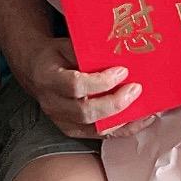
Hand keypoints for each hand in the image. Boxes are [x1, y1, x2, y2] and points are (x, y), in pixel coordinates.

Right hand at [17, 36, 141, 139]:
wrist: (35, 70)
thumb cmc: (55, 56)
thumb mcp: (65, 45)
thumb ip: (85, 50)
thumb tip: (117, 51)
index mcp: (48, 78)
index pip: (75, 86)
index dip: (100, 82)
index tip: (122, 72)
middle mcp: (52, 104)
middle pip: (85, 112)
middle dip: (115, 103)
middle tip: (136, 89)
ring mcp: (61, 120)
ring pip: (94, 128)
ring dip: (123, 120)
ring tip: (145, 109)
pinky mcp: (71, 130)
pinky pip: (99, 135)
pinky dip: (121, 129)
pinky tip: (139, 120)